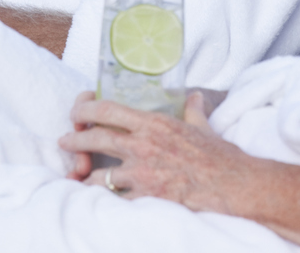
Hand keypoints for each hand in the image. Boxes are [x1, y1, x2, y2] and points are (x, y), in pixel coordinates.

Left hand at [57, 91, 255, 214]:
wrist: (234, 186)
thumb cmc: (221, 158)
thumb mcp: (204, 128)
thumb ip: (193, 111)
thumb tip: (194, 97)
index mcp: (155, 124)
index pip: (109, 109)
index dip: (86, 108)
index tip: (77, 111)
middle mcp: (144, 145)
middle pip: (96, 138)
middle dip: (75, 138)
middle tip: (65, 140)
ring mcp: (143, 173)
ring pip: (99, 173)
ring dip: (86, 176)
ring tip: (77, 176)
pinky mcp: (147, 197)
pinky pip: (115, 200)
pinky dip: (104, 201)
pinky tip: (96, 201)